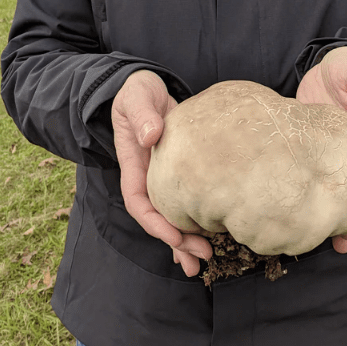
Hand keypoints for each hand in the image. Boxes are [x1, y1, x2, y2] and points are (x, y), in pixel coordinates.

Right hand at [112, 70, 212, 276]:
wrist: (145, 85)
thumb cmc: (137, 92)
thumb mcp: (135, 98)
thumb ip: (141, 115)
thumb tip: (151, 136)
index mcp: (134, 165)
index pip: (140, 203)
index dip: (156, 223)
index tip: (175, 235)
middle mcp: (148, 176)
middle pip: (159, 218)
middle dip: (177, 240)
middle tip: (203, 256)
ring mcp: (164, 177)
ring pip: (173, 214)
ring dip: (186, 240)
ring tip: (206, 260)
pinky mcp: (182, 170)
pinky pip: (188, 198)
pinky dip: (198, 218)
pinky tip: (213, 235)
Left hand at [296, 47, 346, 252]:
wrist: (324, 62)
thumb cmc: (346, 68)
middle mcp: (346, 148)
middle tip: (344, 243)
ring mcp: (325, 149)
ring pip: (327, 185)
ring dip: (326, 209)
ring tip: (321, 238)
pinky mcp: (305, 145)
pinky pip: (305, 171)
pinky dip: (301, 189)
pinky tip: (289, 208)